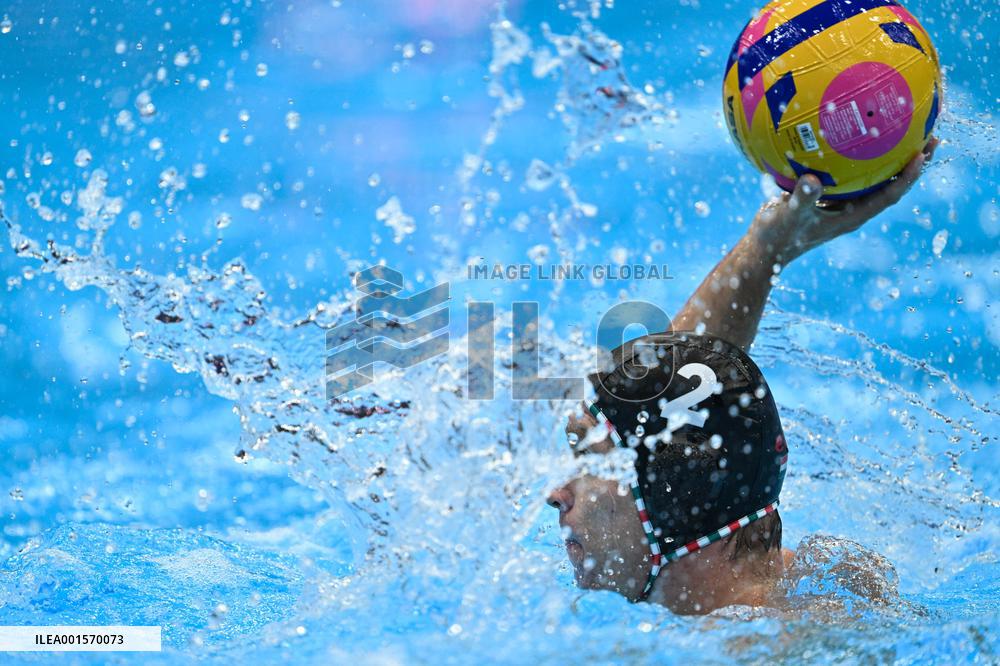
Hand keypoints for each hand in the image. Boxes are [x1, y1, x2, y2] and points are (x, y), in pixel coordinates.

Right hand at [749, 136, 938, 265]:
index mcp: (851, 216)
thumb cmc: (776, 236)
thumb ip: (802, 198)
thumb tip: (814, 179)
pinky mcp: (827, 198)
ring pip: (873, 177)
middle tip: (929, 134)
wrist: (762, 250)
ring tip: (904, 128)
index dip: (907, 176)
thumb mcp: (787, 216)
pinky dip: (856, 155)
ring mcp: (840, 204)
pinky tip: (850, 133)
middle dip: (911, 161)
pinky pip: (848, 174)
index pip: (889, 195)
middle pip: (891, 184)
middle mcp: (851, 210)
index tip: (922, 154)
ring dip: (890, 156)